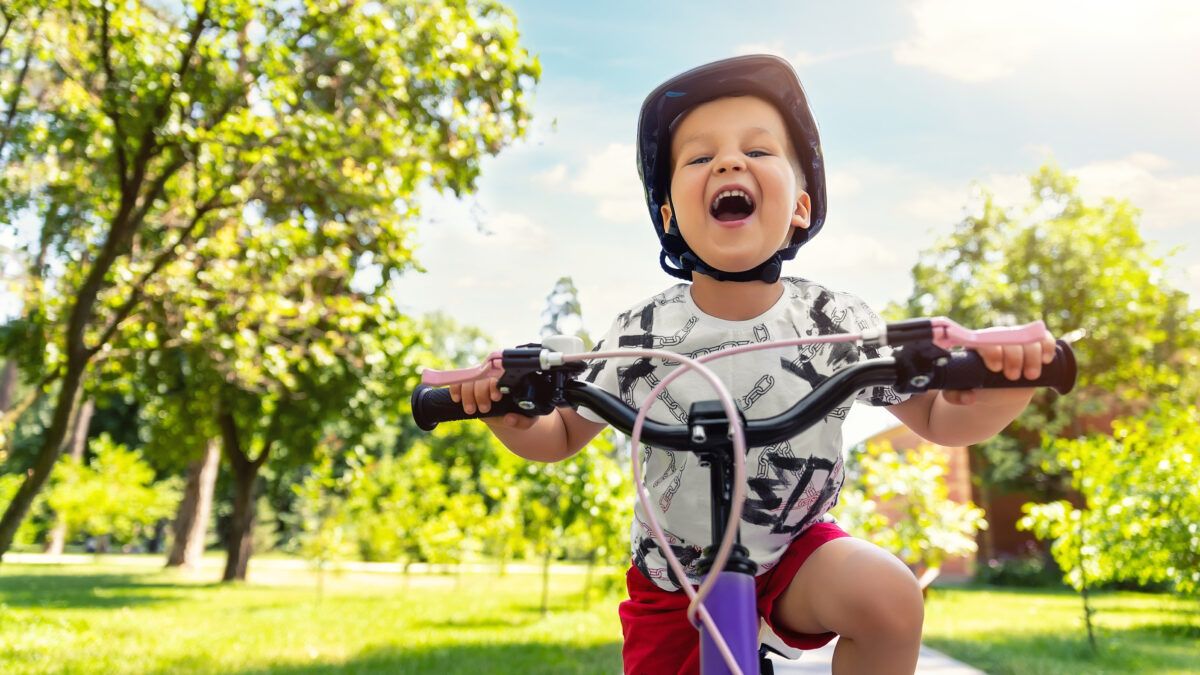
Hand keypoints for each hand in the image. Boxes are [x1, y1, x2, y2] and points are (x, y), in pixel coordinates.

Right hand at [448, 377, 536, 428]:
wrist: (509, 412)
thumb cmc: (520, 412)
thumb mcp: (528, 419)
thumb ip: (523, 421)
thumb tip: (509, 418)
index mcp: (511, 378)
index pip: (500, 374)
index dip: (494, 385)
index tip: (496, 398)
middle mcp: (495, 375)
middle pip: (482, 377)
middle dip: (480, 394)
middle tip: (484, 409)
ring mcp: (481, 378)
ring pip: (469, 380)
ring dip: (467, 395)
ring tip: (471, 410)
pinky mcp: (469, 384)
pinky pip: (458, 381)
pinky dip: (455, 389)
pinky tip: (457, 400)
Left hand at [942, 329, 1056, 405]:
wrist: (996, 390)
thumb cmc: (976, 387)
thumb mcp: (961, 391)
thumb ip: (955, 395)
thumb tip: (969, 398)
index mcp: (978, 345)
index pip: (985, 341)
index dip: (992, 352)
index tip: (995, 369)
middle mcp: (998, 339)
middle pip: (1009, 338)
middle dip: (1013, 357)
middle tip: (1013, 377)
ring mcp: (1017, 341)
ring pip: (1028, 339)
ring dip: (1032, 356)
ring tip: (1031, 376)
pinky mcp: (1034, 346)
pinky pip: (1044, 338)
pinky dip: (1047, 346)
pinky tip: (1047, 360)